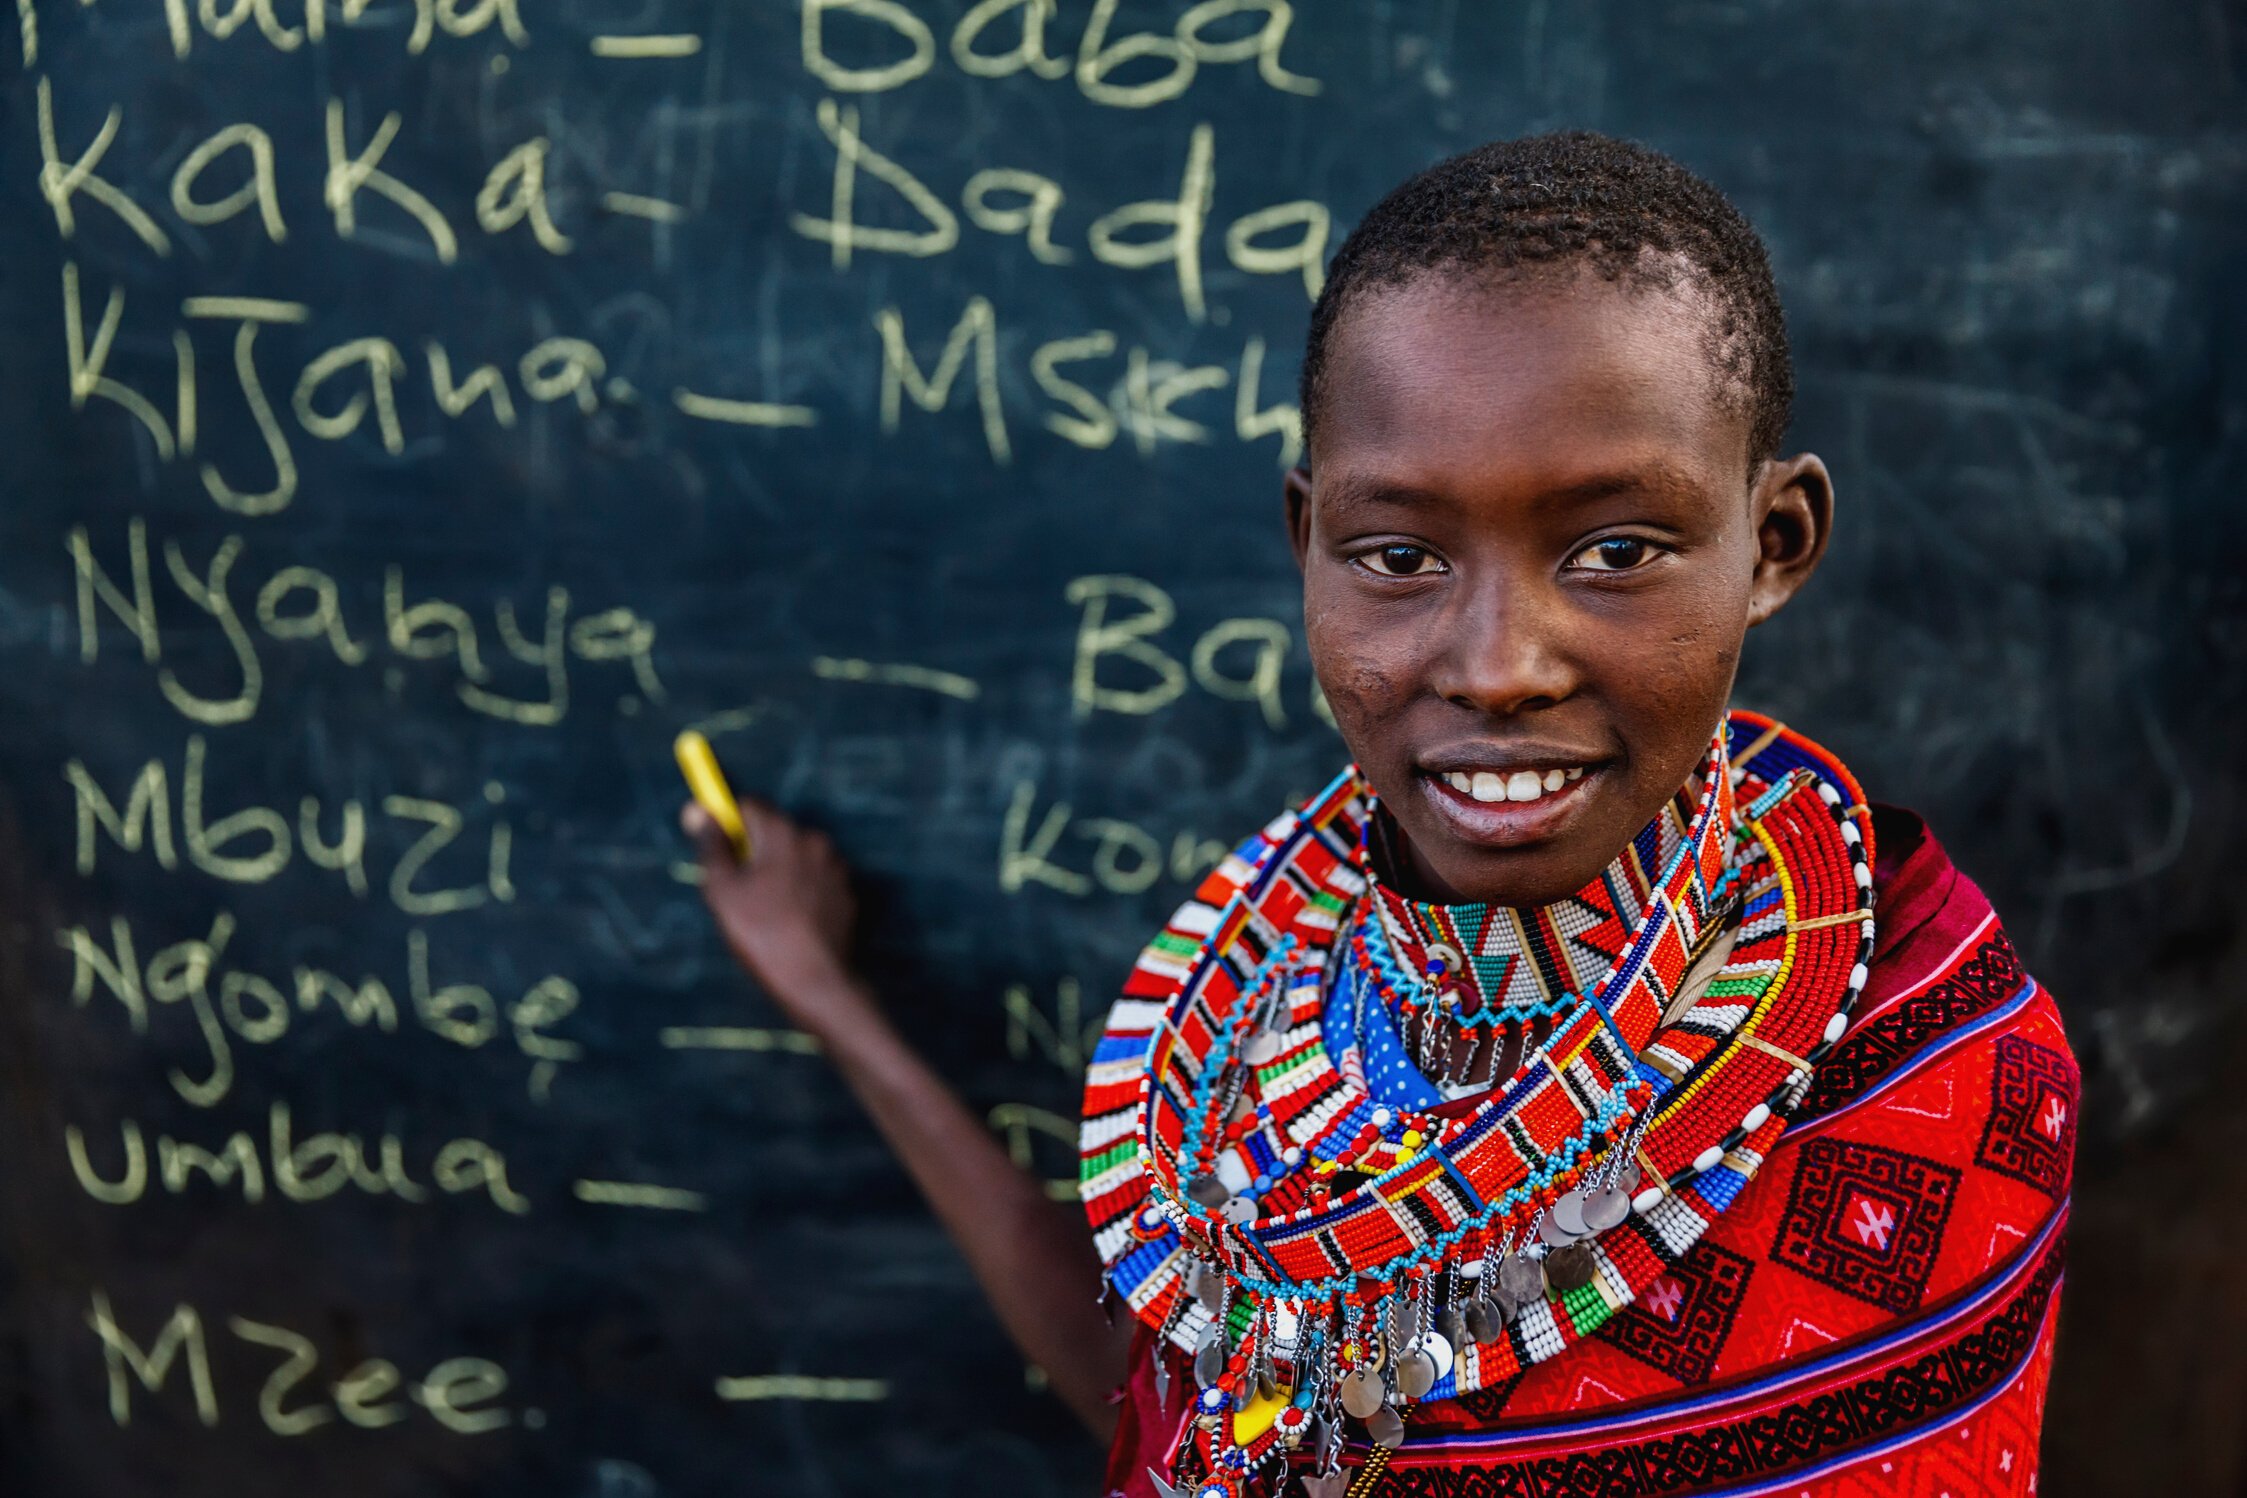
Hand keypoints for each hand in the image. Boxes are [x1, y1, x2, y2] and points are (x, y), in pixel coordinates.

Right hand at [680, 797, 866, 1033]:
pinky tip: (790, 921)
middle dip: (753, 852)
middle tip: (738, 891)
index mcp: (783, 832)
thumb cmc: (762, 933)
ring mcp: (835, 866)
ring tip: (765, 912)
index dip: (728, 824)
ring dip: (777, 872)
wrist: (815, 979)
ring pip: (794, 857)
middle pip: (773, 831)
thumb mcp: (722, 889)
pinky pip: (814, 879)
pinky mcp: (846, 891)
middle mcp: (814, 840)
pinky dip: (800, 891)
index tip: (718, 850)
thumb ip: (712, 845)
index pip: (749, 805)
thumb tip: (699, 810)